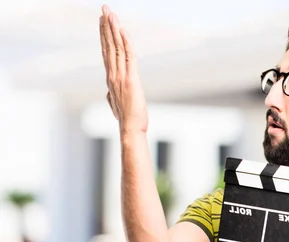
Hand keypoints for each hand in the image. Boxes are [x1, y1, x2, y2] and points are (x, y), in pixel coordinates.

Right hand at [99, 5, 147, 132]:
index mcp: (111, 79)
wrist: (130, 129)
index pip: (106, 52)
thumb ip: (111, 95)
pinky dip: (126, 42)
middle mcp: (113, 75)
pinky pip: (128, 57)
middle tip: (104, 8)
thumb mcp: (116, 104)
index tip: (102, 21)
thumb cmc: (126, 118)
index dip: (104, 36)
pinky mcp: (131, 80)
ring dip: (114, 29)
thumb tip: (108, 94)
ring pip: (117, 48)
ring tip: (111, 13)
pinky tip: (123, 30)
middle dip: (106, 26)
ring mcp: (120, 77)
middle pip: (109, 45)